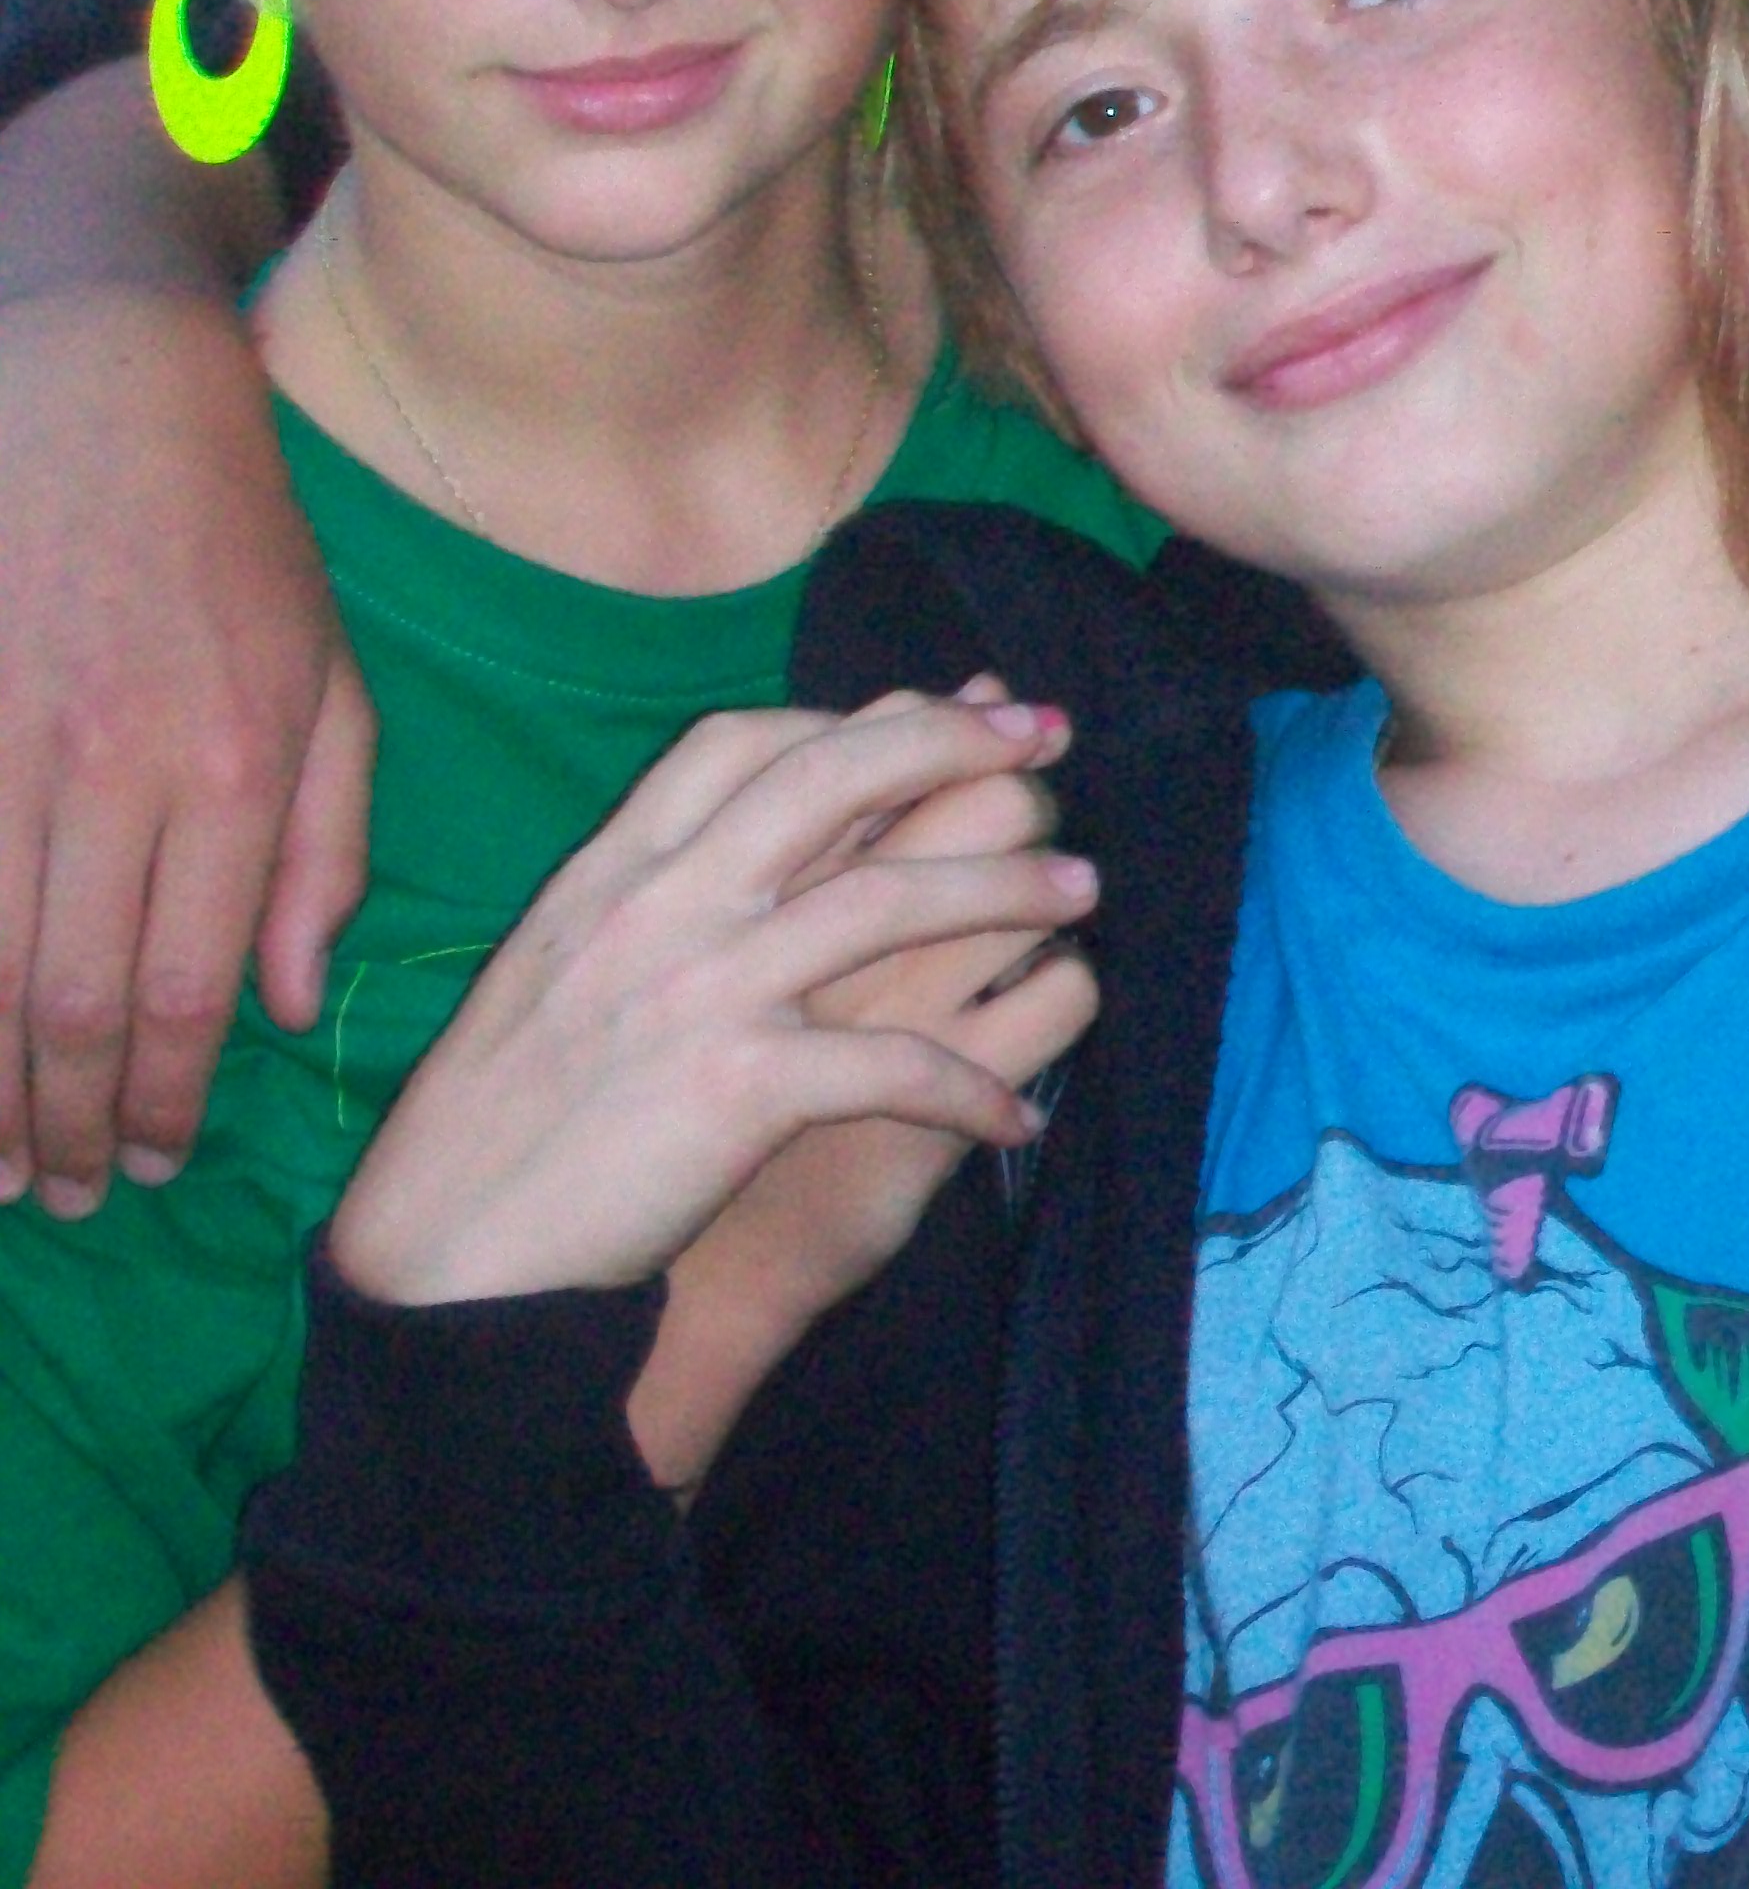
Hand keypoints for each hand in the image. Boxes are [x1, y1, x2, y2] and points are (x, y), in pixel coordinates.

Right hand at [0, 283, 369, 1213]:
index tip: (147, 1163)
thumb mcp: (332, 681)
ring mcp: (7, 738)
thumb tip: (290, 1005)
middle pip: (72, 997)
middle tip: (57, 1197)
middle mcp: (115, 764)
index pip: (187, 985)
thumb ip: (324, 849)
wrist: (106, 397)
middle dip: (60, 1123)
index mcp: (234, 763)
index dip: (160, 1097)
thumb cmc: (238, 546)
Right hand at [330, 693, 1096, 1309]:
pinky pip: (895, 1064)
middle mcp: (660, 903)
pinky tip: (1017, 1111)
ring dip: (1005, 887)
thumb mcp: (555, 969)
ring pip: (890, 898)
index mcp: (610, 869)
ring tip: (1082, 890)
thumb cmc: (499, 1126)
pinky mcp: (737, 1089)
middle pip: (835, 773)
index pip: (745, 736)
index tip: (941, 713)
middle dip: (956, 741)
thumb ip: (645, 897)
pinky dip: (970, 1084)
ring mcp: (700, 988)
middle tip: (1048, 737)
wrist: (441, 1261)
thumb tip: (750, 844)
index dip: (856, 713)